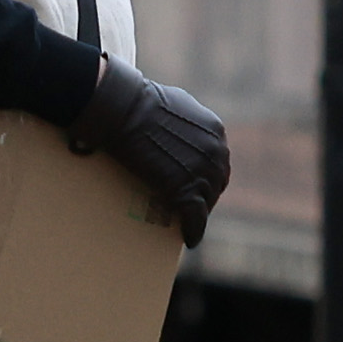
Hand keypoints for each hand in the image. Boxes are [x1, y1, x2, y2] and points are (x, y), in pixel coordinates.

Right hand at [75, 59, 229, 244]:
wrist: (125, 110)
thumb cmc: (140, 102)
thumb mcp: (175, 103)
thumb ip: (186, 119)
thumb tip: (177, 124)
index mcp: (216, 131)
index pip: (216, 161)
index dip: (206, 174)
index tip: (195, 182)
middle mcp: (217, 152)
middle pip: (215, 183)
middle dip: (205, 195)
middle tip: (190, 205)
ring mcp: (204, 172)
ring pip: (207, 202)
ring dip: (197, 214)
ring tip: (186, 223)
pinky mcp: (188, 191)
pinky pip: (196, 218)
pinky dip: (193, 230)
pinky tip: (188, 238)